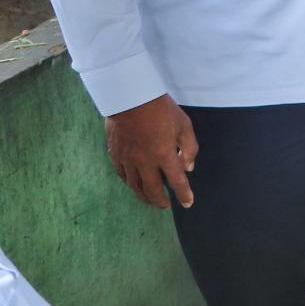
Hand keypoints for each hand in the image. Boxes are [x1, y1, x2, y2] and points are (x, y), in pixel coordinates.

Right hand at [105, 95, 197, 209]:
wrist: (130, 99)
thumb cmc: (161, 110)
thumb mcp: (184, 125)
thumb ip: (189, 148)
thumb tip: (188, 168)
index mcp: (164, 155)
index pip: (176, 182)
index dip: (184, 194)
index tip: (188, 203)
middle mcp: (145, 163)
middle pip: (152, 190)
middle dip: (160, 201)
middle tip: (166, 206)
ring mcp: (127, 160)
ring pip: (135, 186)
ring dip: (144, 196)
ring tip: (150, 200)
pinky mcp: (115, 155)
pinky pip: (122, 176)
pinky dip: (130, 183)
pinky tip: (134, 184)